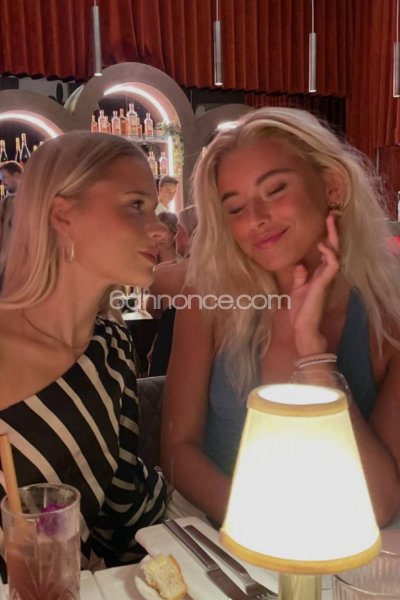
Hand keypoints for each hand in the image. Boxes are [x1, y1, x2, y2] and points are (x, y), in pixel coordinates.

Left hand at [289, 213, 339, 354]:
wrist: (303, 328)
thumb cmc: (301, 312)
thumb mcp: (297, 290)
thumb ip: (300, 277)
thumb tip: (300, 265)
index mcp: (320, 275)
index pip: (327, 252)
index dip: (327, 237)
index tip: (325, 222)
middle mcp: (326, 275)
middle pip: (334, 249)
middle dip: (333, 232)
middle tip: (332, 215)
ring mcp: (327, 279)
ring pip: (336, 253)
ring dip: (333, 238)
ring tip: (329, 223)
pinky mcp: (324, 283)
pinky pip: (332, 264)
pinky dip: (329, 253)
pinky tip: (322, 245)